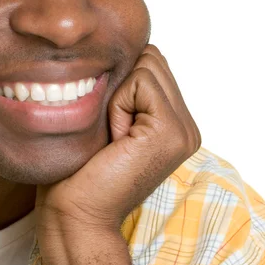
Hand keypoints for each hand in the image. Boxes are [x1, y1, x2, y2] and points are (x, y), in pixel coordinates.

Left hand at [35, 44, 201, 264]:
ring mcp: (185, 131)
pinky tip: (115, 140)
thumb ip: (127, 89)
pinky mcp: (172, 132)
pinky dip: (119, 105)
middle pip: (154, 59)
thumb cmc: (80, 171)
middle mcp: (187, 128)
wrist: (77, 215)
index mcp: (175, 125)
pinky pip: (141, 82)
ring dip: (120, 96)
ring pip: (149, 66)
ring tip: (113, 137)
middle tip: (111, 133)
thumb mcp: (107, 120)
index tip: (110, 128)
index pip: (154, 65)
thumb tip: (126, 49)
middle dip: (122, 86)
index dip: (121, 84)